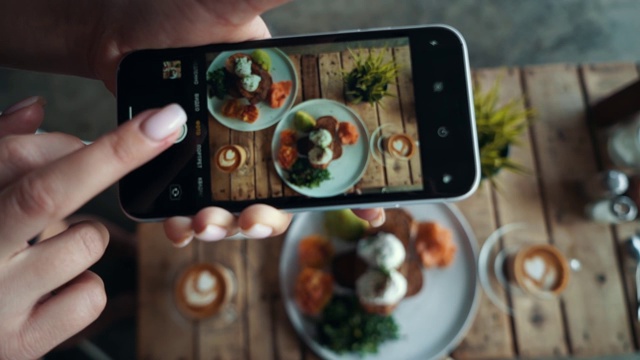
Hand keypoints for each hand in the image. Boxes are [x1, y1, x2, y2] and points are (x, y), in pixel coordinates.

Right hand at [0, 97, 185, 358]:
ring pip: (84, 243)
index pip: (16, 155)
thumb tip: (36, 107)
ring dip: (87, 234)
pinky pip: (90, 296)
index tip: (145, 119)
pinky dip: (87, 284)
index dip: (75, 135)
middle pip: (48, 194)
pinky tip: (54, 289)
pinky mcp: (23, 342)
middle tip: (165, 125)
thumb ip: (0, 153)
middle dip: (116, 155)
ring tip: (47, 248)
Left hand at [83, 0, 384, 245]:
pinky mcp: (182, 170)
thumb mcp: (232, 5)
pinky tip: (177, 226)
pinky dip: (184, 224)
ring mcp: (218, 158)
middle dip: (271, 219)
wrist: (116, 30)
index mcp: (282, 110)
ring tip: (206, 222)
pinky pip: (189, 208)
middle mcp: (255, 140)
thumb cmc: (175, 13)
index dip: (352, 189)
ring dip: (226, 227)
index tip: (371, 212)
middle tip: (255, 219)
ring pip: (235, 210)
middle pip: (279, 196)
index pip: (327, 155)